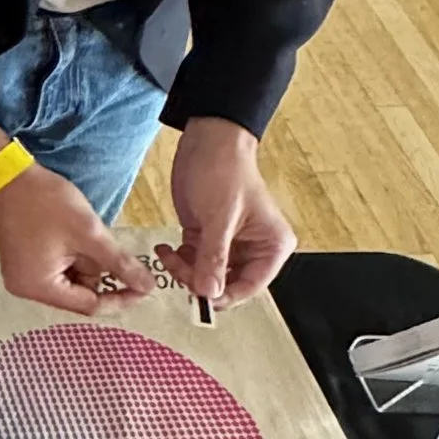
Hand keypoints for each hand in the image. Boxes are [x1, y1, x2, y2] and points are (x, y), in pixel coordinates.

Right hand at [0, 162, 151, 317]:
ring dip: (85, 261)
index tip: (144, 286)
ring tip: (82, 232)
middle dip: (98, 271)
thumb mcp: (89, 233)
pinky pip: (57, 270)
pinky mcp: (23, 263)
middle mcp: (27, 290)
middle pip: (78, 294)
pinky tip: (72, 234)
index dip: (120, 297)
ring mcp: (22, 277)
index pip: (89, 305)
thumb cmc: (47, 203)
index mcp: (39, 288)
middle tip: (101, 242)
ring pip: (70, 280)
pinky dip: (72, 256)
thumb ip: (120, 263)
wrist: (10, 176)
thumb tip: (148, 287)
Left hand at [161, 118, 295, 305]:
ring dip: (185, 271)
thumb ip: (215, 258)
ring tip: (171, 253)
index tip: (200, 297)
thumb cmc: (225, 169)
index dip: (225, 296)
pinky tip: (167, 248)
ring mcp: (229, 245)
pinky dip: (178, 261)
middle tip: (180, 269)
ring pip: (207, 276)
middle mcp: (254, 249)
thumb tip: (209, 293)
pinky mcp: (208, 237)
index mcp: (271, 246)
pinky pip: (193, 262)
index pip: (250, 287)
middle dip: (201, 282)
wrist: (207, 141)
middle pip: (227, 285)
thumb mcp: (220, 217)